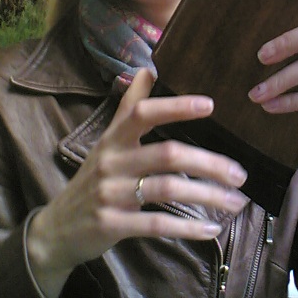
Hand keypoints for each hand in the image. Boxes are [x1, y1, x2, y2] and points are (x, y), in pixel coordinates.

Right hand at [27, 69, 247, 297]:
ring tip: (236, 202)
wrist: (57, 229)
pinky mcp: (112, 225)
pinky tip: (211, 229)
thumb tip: (148, 69)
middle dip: (209, 163)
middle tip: (240, 174)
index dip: (175, 107)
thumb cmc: (94, 178)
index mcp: (114, 138)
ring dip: (207, 195)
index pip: (143, 113)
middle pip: (167, 154)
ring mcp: (111, 194)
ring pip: (168, 189)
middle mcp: (112, 161)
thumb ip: (130, 106)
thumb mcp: (107, 140)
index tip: (210, 105)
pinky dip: (188, 228)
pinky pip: (157, 225)